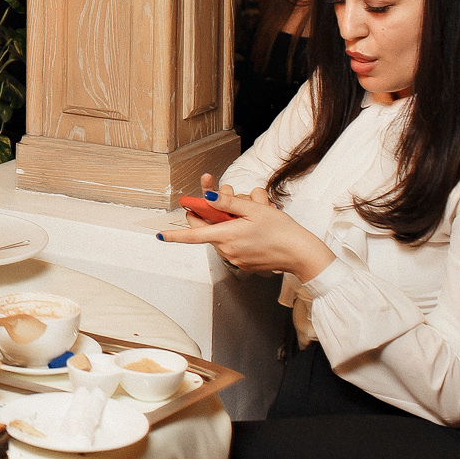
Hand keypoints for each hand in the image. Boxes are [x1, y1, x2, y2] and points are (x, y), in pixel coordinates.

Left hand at [162, 173, 333, 281]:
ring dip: (231, 221)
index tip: (158, 236)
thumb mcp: (255, 209)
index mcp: (226, 236)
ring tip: (254, 213)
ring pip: (222, 233)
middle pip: (208, 228)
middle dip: (214, 211)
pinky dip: (240, 233)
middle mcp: (226, 250)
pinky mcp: (244, 263)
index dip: (173, 235)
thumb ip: (228, 203)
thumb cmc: (281, 231)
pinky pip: (233, 243)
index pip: (192, 235)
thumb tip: (207, 197)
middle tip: (231, 195)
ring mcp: (235, 258)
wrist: (301, 254)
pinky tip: (257, 228)